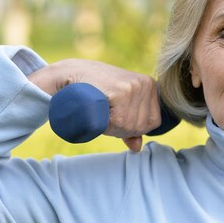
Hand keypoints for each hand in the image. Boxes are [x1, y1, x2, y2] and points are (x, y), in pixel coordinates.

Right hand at [28, 59, 160, 150]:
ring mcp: (135, 86)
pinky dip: (107, 124)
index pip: (153, 122)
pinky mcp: (121, 91)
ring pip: (130, 126)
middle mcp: (146, 84)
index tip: (115, 116)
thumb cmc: (94, 90)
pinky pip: (119, 122)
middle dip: (122, 129)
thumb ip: (130, 125)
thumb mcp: (117, 106)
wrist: (69, 74)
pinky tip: (99, 111)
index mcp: (151, 86)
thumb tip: (137, 148)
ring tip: (100, 110)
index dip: (133, 128)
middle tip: (105, 113)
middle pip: (142, 126)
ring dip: (113, 127)